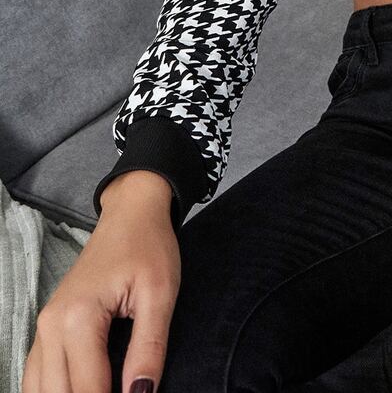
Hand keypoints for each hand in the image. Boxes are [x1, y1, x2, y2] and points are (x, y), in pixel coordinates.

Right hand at [22, 205, 180, 392]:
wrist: (130, 213)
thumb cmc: (148, 246)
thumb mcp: (160, 294)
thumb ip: (149, 348)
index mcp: (79, 318)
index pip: (89, 390)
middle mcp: (51, 326)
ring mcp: (43, 328)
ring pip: (40, 392)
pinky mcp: (46, 328)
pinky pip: (36, 377)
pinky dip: (52, 392)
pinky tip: (79, 391)